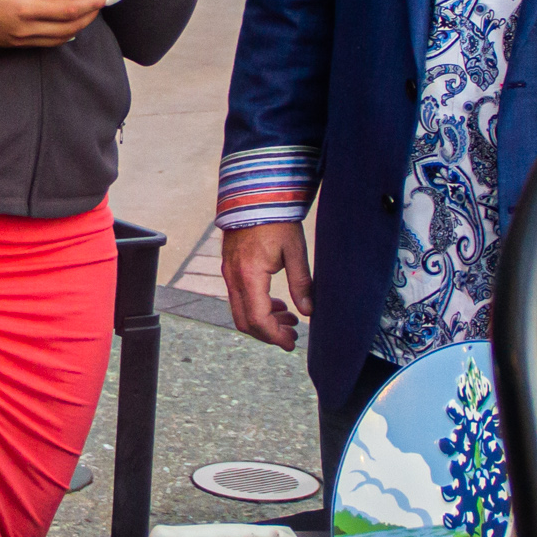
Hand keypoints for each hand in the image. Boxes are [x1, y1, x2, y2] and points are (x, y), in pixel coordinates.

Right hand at [0, 0, 108, 48]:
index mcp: (23, 8)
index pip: (67, 10)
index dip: (90, 4)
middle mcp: (25, 28)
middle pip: (69, 27)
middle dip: (90, 15)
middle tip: (102, 3)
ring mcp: (20, 39)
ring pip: (60, 38)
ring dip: (78, 26)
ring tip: (88, 11)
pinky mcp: (14, 44)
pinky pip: (46, 42)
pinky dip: (62, 33)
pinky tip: (68, 23)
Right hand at [222, 221, 312, 349]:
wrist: (254, 194)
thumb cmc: (276, 219)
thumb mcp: (294, 250)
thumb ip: (301, 282)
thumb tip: (308, 311)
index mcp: (250, 275)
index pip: (258, 319)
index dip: (275, 336)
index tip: (291, 343)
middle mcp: (234, 277)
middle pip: (245, 321)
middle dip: (268, 334)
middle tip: (292, 336)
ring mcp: (229, 273)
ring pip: (240, 311)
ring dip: (263, 321)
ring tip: (289, 319)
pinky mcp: (230, 268)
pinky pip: (238, 297)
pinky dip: (255, 307)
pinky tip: (276, 304)